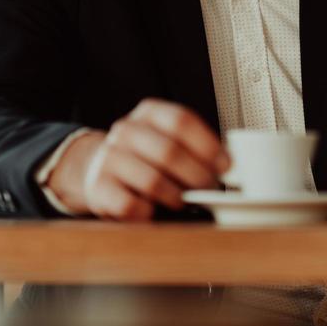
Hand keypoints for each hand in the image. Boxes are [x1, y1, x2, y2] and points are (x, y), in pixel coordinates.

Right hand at [49, 99, 229, 219]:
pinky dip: (150, 212)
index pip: (182, 121)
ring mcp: (109, 157)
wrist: (98, 168)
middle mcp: (126, 130)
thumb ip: (195, 147)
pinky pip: (132, 205)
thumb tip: (228, 165)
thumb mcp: (168, 139)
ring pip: (152, 181)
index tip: (226, 165)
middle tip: (210, 190)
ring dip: (176, 196)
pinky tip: (155, 210)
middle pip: (170, 152)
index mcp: (149, 112)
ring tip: (184, 201)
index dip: (208, 145)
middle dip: (197, 175)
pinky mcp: (99, 187)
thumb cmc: (146, 157)